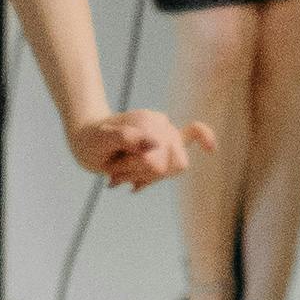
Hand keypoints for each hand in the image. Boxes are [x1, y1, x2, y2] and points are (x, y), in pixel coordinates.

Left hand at [66, 108, 211, 191]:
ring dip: (147, 176)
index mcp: (148, 123)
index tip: (114, 173)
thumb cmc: (92, 140)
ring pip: (175, 166)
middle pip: (172, 164)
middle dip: (144, 174)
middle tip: (116, 175)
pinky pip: (194, 133)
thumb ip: (127, 138)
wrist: (88, 137)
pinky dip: (204, 138)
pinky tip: (211, 147)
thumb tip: (156, 144)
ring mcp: (165, 130)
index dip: (140, 171)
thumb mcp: (102, 140)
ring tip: (122, 174)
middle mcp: (161, 124)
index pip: (159, 161)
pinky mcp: (167, 138)